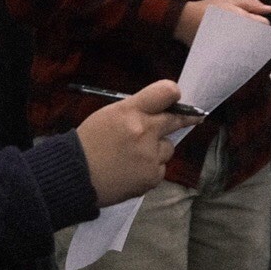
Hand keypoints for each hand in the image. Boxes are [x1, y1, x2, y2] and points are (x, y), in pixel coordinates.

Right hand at [76, 80, 201, 206]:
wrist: (76, 175)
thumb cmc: (89, 142)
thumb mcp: (108, 115)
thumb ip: (134, 111)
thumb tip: (157, 110)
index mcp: (130, 111)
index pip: (166, 92)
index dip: (173, 93)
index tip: (177, 98)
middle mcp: (144, 131)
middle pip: (176, 120)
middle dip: (184, 119)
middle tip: (194, 118)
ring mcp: (150, 156)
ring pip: (168, 147)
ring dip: (158, 149)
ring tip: (135, 156)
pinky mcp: (152, 177)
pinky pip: (161, 168)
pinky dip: (150, 169)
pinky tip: (132, 171)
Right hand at [172, 0, 270, 46]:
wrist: (185, 21)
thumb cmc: (209, 8)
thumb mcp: (230, 0)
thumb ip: (251, 4)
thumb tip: (269, 9)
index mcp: (242, 18)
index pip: (264, 24)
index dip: (261, 23)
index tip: (254, 22)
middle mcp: (240, 33)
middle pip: (259, 38)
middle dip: (257, 35)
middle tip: (246, 32)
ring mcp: (232, 45)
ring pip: (251, 49)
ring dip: (249, 45)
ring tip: (238, 40)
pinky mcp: (224, 54)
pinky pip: (239, 56)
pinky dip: (239, 53)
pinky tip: (232, 48)